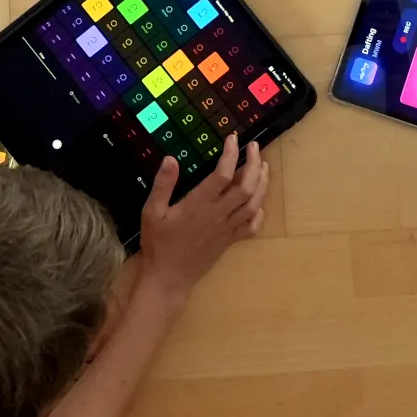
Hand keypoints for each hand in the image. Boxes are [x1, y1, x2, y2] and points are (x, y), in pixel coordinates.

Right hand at [136, 134, 267, 298]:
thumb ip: (163, 185)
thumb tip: (170, 159)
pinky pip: (252, 226)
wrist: (169, 278)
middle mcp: (218, 214)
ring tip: (263, 165)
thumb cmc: (158, 244)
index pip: (222, 174)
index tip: (233, 138)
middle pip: (246, 186)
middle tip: (254, 146)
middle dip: (254, 163)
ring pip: (254, 203)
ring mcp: (227, 228)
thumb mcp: (152, 212)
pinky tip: (259, 202)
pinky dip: (260, 212)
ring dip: (262, 183)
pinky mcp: (230, 240)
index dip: (231, 154)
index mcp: (199, 204)